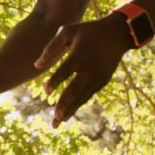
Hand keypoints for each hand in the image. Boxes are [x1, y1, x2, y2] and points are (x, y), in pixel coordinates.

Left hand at [34, 13, 131, 127]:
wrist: (117, 34)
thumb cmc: (87, 31)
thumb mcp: (68, 31)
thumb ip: (51, 47)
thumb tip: (36, 66)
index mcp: (81, 53)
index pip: (66, 70)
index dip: (56, 81)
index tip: (46, 91)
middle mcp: (91, 67)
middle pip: (76, 89)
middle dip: (65, 103)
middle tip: (55, 117)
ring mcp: (99, 76)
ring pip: (82, 96)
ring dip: (70, 110)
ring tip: (57, 123)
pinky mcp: (102, 81)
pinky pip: (88, 95)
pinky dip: (77, 105)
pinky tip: (66, 115)